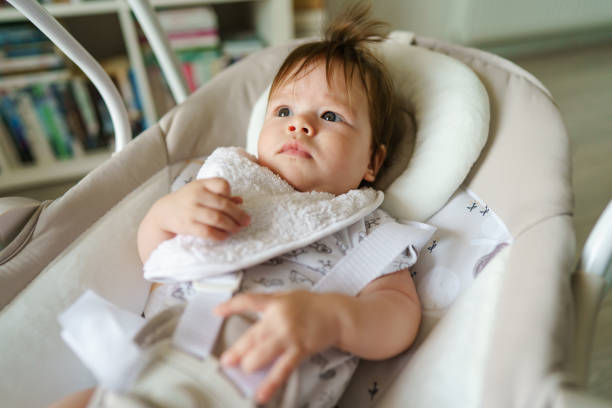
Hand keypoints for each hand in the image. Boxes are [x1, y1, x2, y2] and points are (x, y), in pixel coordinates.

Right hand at [153, 177, 250, 239]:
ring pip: (217, 219)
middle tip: (246, 221)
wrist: (164, 212)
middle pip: (223, 205)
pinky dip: (219, 235)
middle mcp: (196, 195)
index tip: (232, 201)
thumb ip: (220, 195)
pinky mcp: (187, 225)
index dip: (230, 193)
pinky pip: (208, 232)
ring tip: (238, 229)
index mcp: (201, 184)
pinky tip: (225, 236)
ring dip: (231, 226)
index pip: (222, 184)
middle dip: (238, 215)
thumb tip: (240, 201)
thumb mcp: (202, 191)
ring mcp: (191, 210)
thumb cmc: (188, 200)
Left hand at [214, 291, 339, 403]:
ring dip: (250, 365)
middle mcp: (279, 319)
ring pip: (261, 354)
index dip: (230, 306)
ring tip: (245, 369)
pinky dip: (270, 383)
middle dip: (237, 352)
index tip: (217, 312)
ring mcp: (289, 335)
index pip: (248, 301)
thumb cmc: (311, 305)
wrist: (336, 314)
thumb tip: (248, 307)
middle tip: (227, 361)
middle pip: (251, 337)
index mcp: (275, 302)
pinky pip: (281, 369)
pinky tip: (261, 394)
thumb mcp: (288, 296)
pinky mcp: (299, 349)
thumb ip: (269, 302)